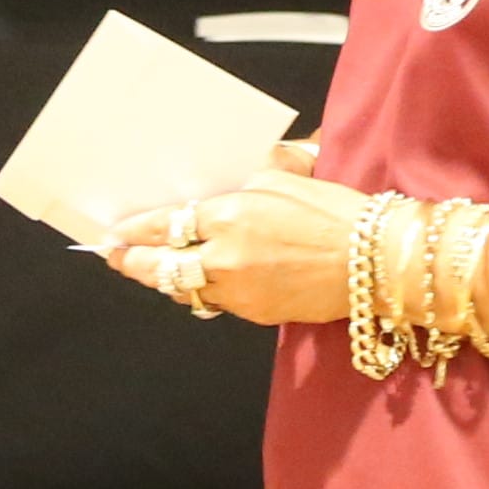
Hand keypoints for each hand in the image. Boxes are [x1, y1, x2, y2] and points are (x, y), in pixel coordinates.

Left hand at [108, 164, 366, 324]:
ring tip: (152, 272)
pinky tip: (199, 285)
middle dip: (133, 264)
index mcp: (229, 214)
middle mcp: (224, 256)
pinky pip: (215, 304)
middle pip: (160, 267)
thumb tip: (229, 180)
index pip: (164, 225)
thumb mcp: (287, 175)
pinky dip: (202, 294)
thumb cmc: (335, 212)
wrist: (374, 262)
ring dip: (165, 282)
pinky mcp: (255, 313)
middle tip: (115, 258)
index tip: (114, 234)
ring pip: (183, 291)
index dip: (133, 231)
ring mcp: (237, 290)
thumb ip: (249, 178)